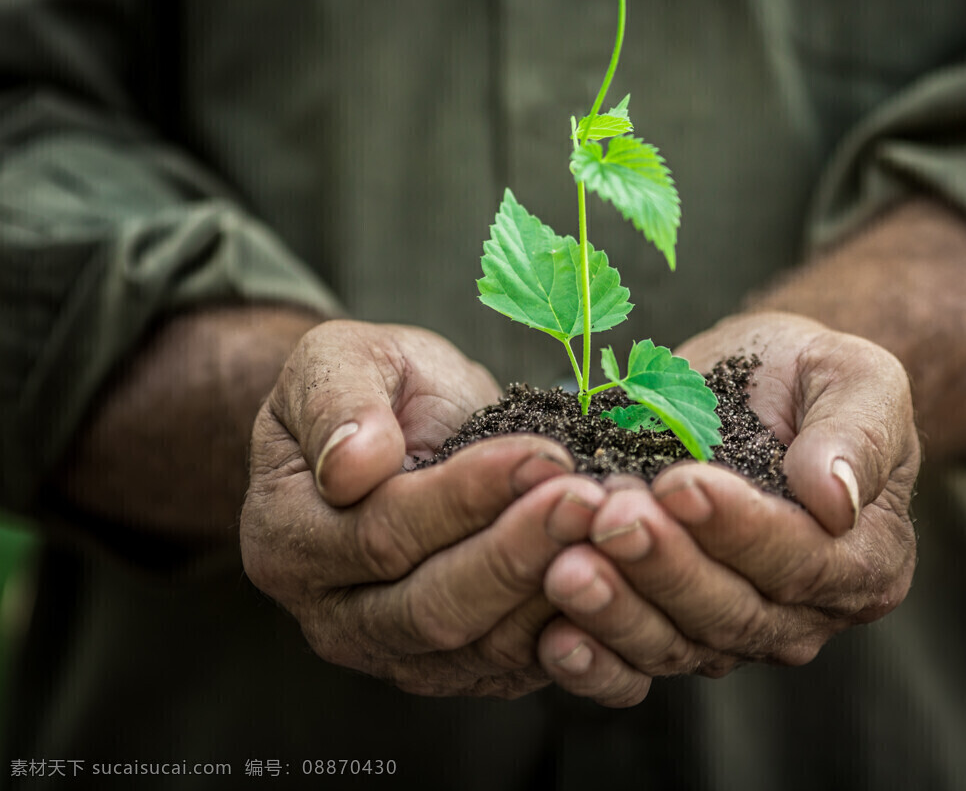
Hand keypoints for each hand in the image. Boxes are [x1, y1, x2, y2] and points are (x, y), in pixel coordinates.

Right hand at [240, 320, 607, 697]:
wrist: (401, 426)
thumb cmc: (372, 387)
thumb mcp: (340, 360)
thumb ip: (336, 401)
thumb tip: (352, 464)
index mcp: (288, 538)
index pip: (383, 533)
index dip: (467, 497)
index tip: (541, 455)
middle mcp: (333, 615)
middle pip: (433, 606)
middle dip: (520, 552)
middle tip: (590, 500)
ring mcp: (394, 653)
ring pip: (482, 647)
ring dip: (556, 591)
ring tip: (613, 531)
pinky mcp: (456, 668)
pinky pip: (516, 665)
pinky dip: (572, 628)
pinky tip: (615, 575)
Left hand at [537, 312, 919, 704]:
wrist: (752, 384)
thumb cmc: (809, 375)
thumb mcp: (856, 378)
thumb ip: (857, 434)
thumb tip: (835, 499)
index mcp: (865, 558)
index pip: (801, 560)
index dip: (739, 528)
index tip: (680, 484)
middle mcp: (805, 612)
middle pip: (732, 611)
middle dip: (665, 566)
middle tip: (610, 518)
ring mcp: (736, 630)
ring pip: (677, 643)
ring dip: (618, 611)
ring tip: (565, 567)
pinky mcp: (674, 631)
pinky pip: (635, 665)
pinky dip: (594, 662)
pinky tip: (554, 638)